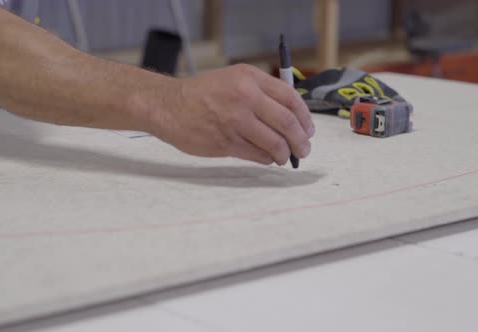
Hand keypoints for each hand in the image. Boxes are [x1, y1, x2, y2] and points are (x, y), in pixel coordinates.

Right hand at [152, 64, 314, 165]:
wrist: (169, 106)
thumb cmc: (203, 93)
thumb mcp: (234, 79)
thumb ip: (262, 92)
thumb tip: (292, 118)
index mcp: (249, 78)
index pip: (290, 98)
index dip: (305, 117)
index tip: (308, 129)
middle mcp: (245, 97)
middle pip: (287, 123)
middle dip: (301, 141)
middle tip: (303, 149)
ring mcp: (235, 121)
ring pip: (275, 143)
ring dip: (286, 154)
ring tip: (286, 157)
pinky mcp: (225, 142)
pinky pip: (257, 155)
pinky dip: (267, 158)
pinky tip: (268, 157)